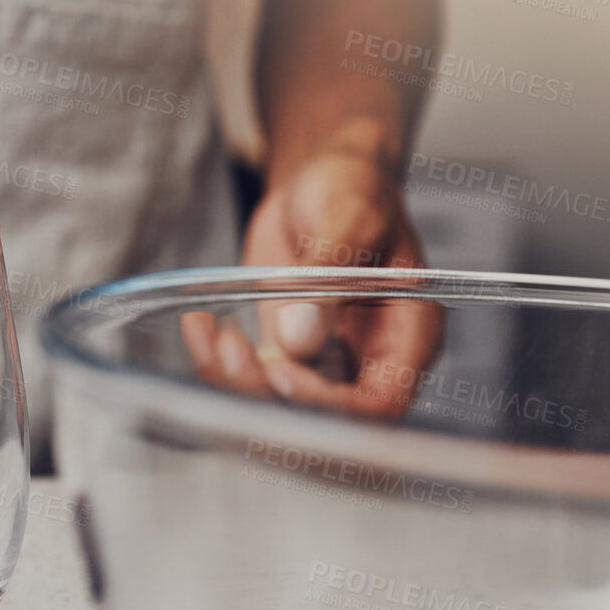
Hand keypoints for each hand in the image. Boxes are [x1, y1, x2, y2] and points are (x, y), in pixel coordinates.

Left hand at [182, 147, 443, 417]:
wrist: (322, 183)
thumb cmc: (353, 189)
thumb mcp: (348, 214)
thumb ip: (329, 274)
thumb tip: (301, 336)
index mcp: (409, 336)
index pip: (379, 408)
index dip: (328, 405)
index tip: (281, 371)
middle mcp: (372, 364)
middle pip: (325, 426)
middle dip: (268, 403)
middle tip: (230, 352)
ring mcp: (327, 369)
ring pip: (280, 415)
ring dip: (235, 388)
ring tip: (212, 334)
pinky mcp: (287, 362)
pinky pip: (251, 388)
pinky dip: (217, 369)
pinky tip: (200, 328)